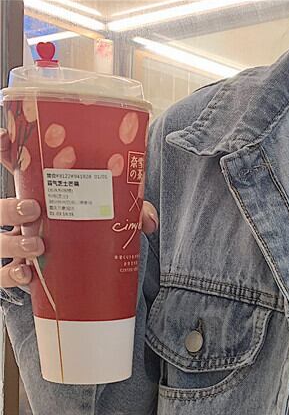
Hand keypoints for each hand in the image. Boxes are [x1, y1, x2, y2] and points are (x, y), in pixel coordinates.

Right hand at [0, 127, 158, 290]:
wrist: (80, 277)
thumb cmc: (89, 236)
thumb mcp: (107, 219)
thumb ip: (128, 213)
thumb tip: (149, 221)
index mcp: (35, 195)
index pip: (12, 167)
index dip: (3, 150)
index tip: (4, 137)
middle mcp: (17, 218)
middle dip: (9, 207)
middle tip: (34, 210)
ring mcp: (13, 244)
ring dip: (12, 242)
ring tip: (38, 245)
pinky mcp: (17, 272)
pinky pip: (1, 275)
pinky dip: (9, 274)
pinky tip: (26, 274)